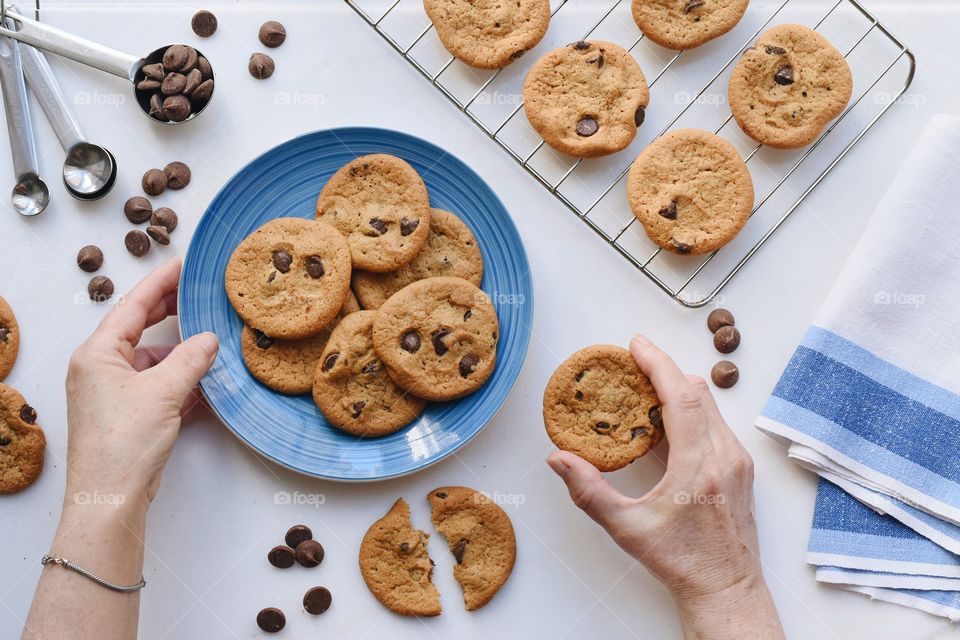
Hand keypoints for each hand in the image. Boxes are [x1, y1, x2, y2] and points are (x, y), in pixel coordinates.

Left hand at [64, 259, 217, 512]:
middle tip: (200, 295)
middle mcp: (101, 369)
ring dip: (184, 357)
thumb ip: (191, 359)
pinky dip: (184, 385)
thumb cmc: (124, 443)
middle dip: (172, 314)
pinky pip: (161, 389)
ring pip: (155, 362)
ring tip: (215, 347)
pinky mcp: (130, 416)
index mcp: (98, 354)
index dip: (161, 283)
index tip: (183, 265)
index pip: (132, 306)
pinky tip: (210, 386)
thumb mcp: (163, 392)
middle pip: (141, 330)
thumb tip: (209, 339)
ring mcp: (115, 393)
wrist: (111, 498)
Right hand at [547, 336, 782, 639]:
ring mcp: (738, 462)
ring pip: (711, 405)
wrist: (726, 588)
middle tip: (634, 362)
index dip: (658, 364)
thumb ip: (589, 492)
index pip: (682, 397)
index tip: (637, 344)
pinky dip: (692, 410)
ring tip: (646, 389)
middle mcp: (725, 456)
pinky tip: (667, 423)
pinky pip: (717, 423)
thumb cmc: (680, 561)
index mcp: (699, 466)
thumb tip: (558, 460)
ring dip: (680, 389)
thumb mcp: (627, 529)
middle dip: (666, 370)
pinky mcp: (741, 469)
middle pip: (698, 392)